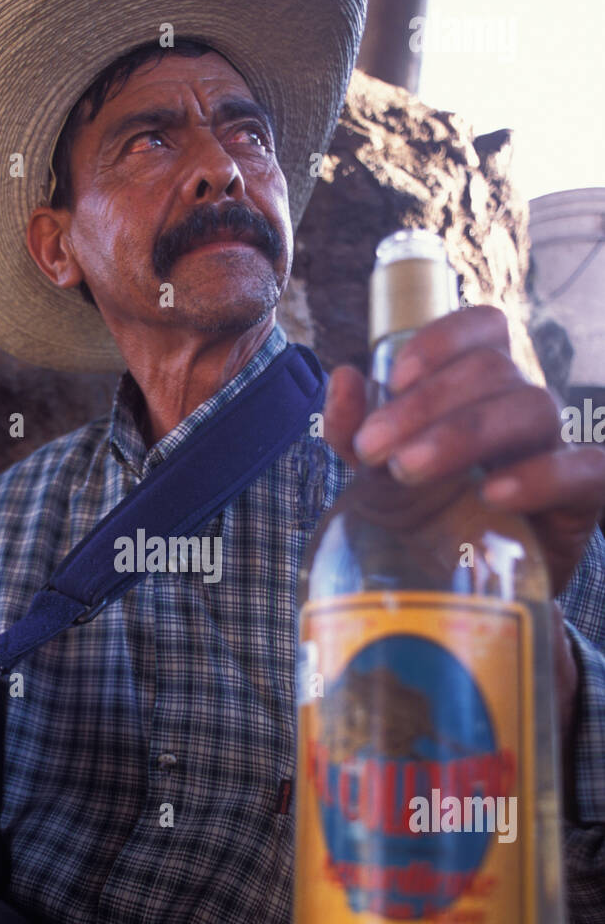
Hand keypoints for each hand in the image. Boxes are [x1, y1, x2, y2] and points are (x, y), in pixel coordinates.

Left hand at [323, 304, 604, 598]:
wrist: (459, 595)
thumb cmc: (426, 522)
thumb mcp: (378, 477)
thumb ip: (354, 431)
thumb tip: (343, 376)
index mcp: (479, 390)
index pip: (485, 328)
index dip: (443, 340)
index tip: (393, 378)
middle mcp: (521, 409)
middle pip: (494, 370)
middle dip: (426, 403)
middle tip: (375, 448)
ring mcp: (556, 451)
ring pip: (533, 408)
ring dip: (464, 433)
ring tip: (410, 469)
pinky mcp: (582, 501)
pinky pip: (584, 471)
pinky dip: (540, 476)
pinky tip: (492, 494)